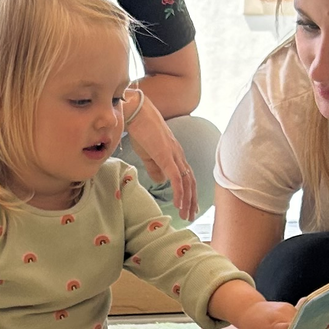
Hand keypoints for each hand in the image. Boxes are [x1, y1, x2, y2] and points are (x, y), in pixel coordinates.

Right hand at [125, 93, 197, 220]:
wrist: (137, 113)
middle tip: (190, 216)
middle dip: (192, 201)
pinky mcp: (167, 156)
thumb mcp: (148, 153)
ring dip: (188, 200)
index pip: (187, 177)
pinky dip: (180, 192)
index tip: (189, 207)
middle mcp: (179, 155)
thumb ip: (155, 167)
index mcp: (175, 155)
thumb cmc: (141, 130)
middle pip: (191, 181)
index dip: (190, 193)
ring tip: (186, 215)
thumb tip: (161, 181)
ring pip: (187, 182)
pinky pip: (177, 178)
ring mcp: (174, 156)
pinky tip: (179, 204)